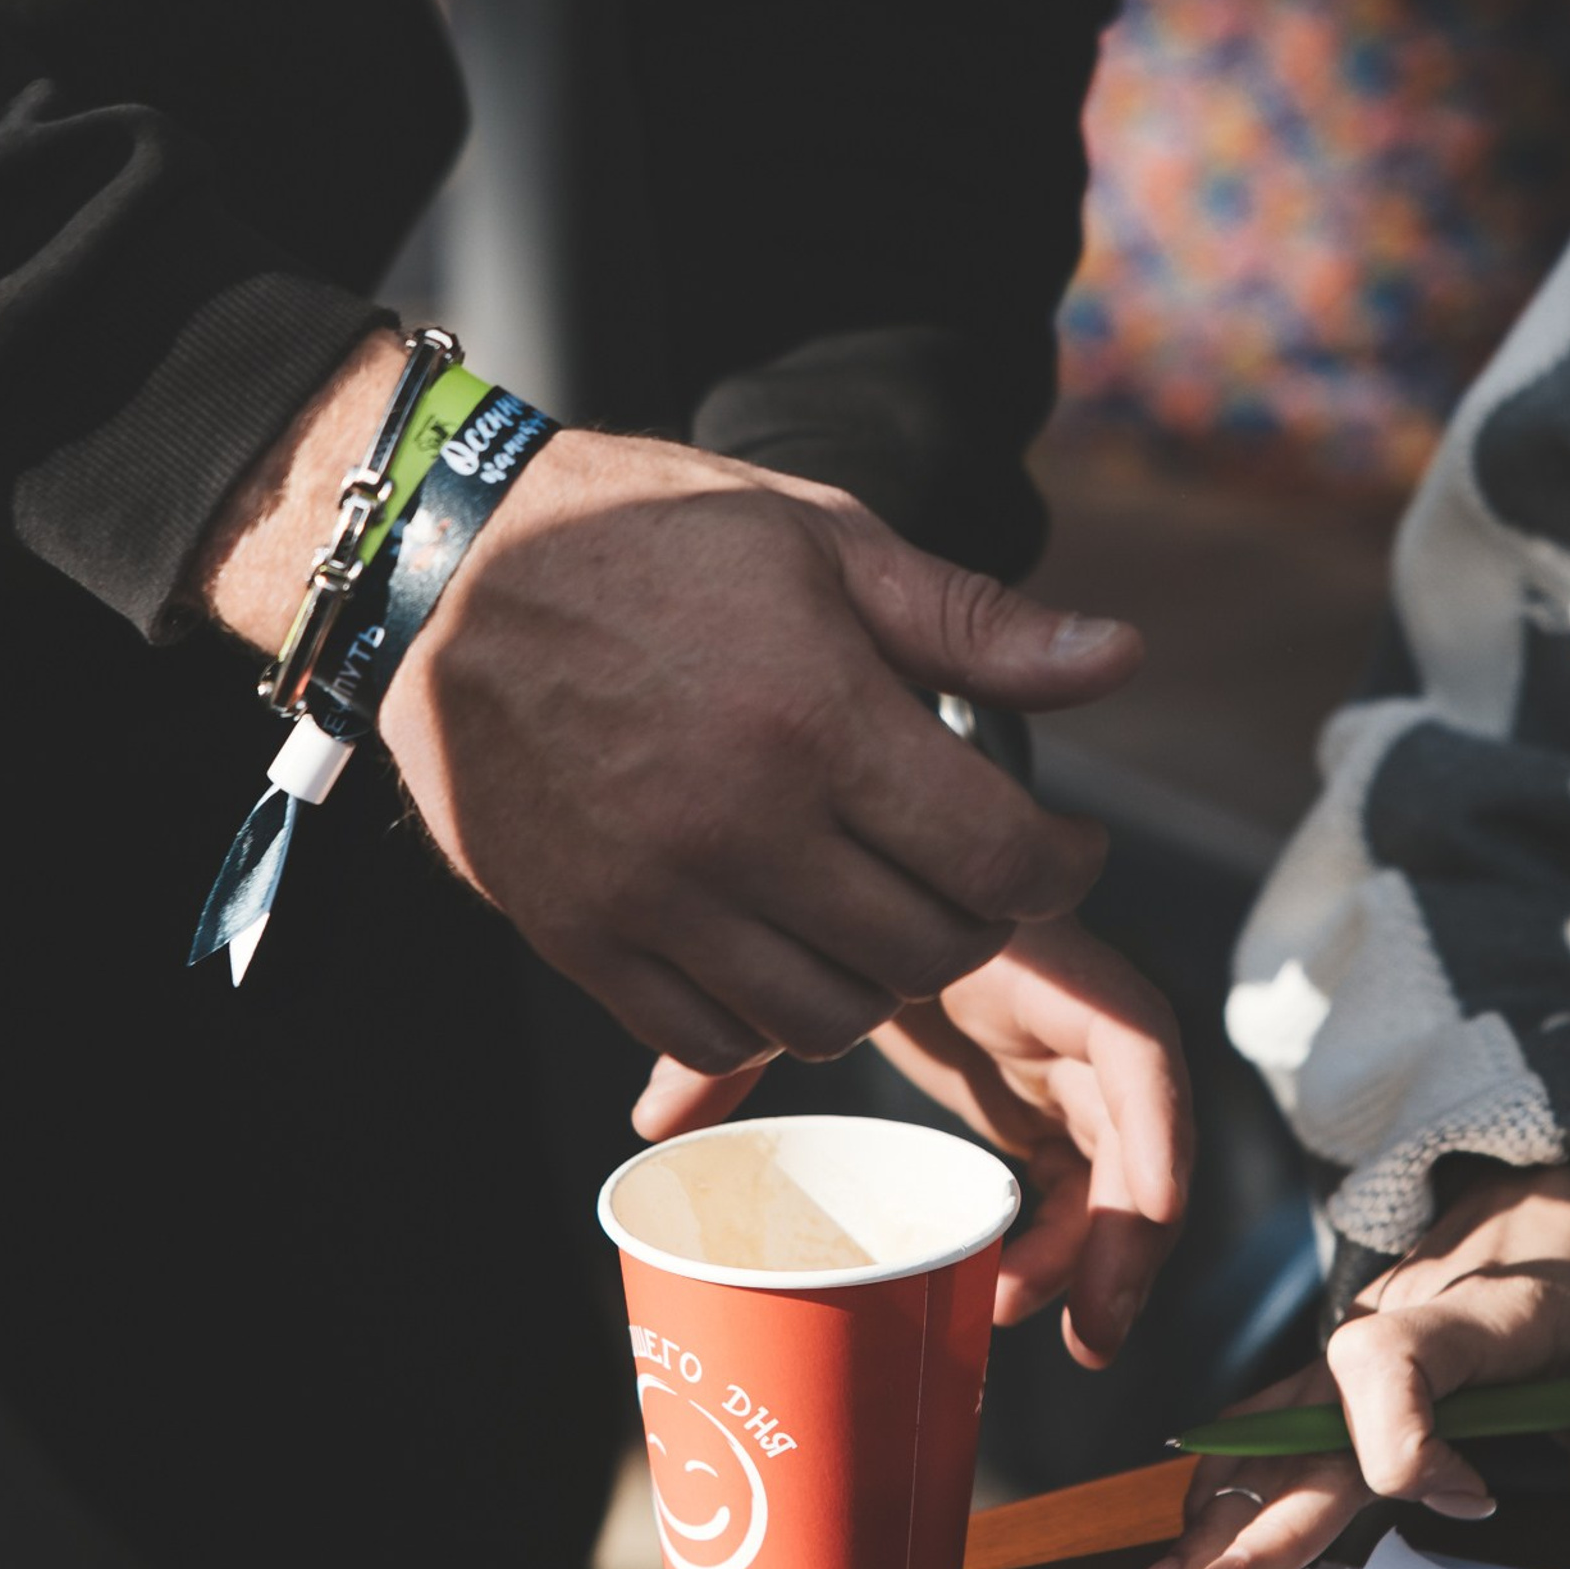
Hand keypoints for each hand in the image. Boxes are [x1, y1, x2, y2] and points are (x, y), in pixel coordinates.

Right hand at [199, 337, 1143, 1067]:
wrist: (450, 568)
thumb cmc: (650, 538)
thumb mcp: (824, 539)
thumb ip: (975, 624)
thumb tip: (1119, 661)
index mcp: (818, 719)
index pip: (998, 860)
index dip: (1061, 864)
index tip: (1064, 844)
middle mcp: (741, 826)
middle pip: (928, 952)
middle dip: (981, 920)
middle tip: (974, 872)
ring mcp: (655, 896)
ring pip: (830, 1016)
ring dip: (882, 976)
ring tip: (880, 905)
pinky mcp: (584, 936)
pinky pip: (715, 1030)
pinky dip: (771, 1006)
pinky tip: (782, 934)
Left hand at [634, 919, 1192, 1366]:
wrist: (856, 850)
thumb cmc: (842, 893)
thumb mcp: (799, 954)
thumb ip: (740, 1035)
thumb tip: (651, 1122)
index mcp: (1032, 962)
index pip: (1132, 1042)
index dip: (1153, 1133)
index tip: (1136, 1223)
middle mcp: (1063, 1009)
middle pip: (1139, 1125)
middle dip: (1129, 1234)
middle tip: (1088, 1335)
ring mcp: (1055, 1054)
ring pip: (1114, 1162)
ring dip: (1100, 1252)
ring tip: (1056, 1338)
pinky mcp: (1033, 1090)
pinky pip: (1072, 1174)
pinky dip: (1059, 1239)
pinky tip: (1012, 1296)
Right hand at [1125, 1162, 1569, 1568]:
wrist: (1564, 1191)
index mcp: (1480, 1310)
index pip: (1395, 1357)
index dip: (1406, 1439)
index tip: (1470, 1496)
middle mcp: (1402, 1316)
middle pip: (1312, 1416)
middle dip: (1256, 1514)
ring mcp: (1367, 1334)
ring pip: (1281, 1421)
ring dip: (1224, 1506)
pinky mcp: (1353, 1358)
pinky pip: (1285, 1415)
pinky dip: (1237, 1475)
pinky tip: (1198, 1530)